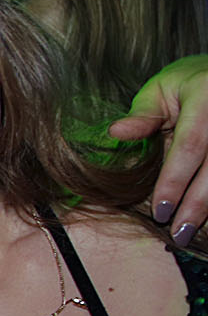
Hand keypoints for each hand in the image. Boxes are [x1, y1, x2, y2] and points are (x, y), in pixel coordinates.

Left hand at [108, 54, 207, 244]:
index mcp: (205, 98)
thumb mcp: (160, 89)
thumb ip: (142, 115)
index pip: (190, 146)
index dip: (175, 181)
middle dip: (197, 203)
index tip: (161, 210)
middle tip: (177, 232)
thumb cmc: (187, 83)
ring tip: (188, 232)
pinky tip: (204, 217)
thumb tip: (115, 133)